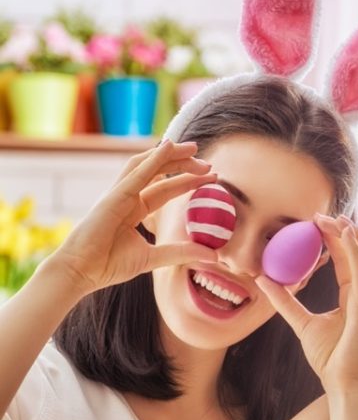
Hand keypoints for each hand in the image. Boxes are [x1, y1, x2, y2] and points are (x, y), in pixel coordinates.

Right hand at [44, 140, 219, 294]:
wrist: (82, 271)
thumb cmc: (108, 264)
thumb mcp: (153, 257)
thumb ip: (182, 253)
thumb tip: (214, 256)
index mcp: (135, 209)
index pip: (166, 188)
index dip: (188, 181)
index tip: (211, 177)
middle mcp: (127, 196)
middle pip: (159, 172)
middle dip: (183, 164)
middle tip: (208, 163)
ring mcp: (119, 193)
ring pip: (147, 165)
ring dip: (171, 154)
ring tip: (194, 149)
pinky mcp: (114, 196)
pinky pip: (136, 173)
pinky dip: (153, 159)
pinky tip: (168, 147)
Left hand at [255, 215, 357, 393]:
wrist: (342, 383)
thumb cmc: (329, 359)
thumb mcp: (302, 323)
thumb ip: (286, 302)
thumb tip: (263, 280)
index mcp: (354, 299)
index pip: (349, 262)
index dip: (337, 241)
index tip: (319, 223)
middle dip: (347, 232)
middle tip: (325, 215)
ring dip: (355, 236)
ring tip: (339, 219)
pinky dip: (357, 251)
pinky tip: (347, 234)